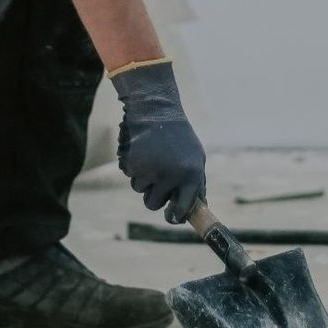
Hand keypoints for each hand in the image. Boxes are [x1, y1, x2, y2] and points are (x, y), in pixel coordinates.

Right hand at [111, 60, 205, 223]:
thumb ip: (196, 183)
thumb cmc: (179, 137)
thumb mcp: (195, 158)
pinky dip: (134, 168)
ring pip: (140, 190)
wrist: (157, 111)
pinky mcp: (135, 164)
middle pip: (154, 204)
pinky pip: (130, 177)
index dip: (175, 216)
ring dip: (143, 179)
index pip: (182, 208)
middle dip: (153, 196)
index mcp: (192, 175)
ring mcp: (152, 171)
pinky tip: (142, 151)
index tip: (171, 217)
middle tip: (156, 180)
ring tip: (152, 157)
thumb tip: (197, 208)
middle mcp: (173, 176)